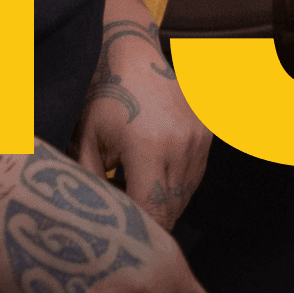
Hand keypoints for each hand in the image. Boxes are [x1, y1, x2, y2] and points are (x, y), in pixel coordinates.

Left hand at [75, 0, 210, 227]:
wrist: (133, 54)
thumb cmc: (104, 96)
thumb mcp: (87, 139)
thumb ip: (89, 181)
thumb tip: (90, 218)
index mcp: (148, 149)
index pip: (152, 208)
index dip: (140, 228)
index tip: (126, 238)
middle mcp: (180, 145)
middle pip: (172, 205)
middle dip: (152, 220)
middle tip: (130, 226)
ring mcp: (197, 138)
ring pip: (186, 192)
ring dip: (166, 203)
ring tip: (140, 198)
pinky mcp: (206, 132)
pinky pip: (195, 173)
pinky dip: (178, 184)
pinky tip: (156, 180)